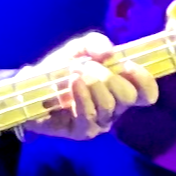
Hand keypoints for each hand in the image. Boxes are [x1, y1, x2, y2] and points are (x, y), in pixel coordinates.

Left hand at [28, 32, 157, 140]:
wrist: (29, 86)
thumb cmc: (59, 69)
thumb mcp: (78, 49)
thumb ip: (94, 43)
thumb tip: (109, 52)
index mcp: (120, 89)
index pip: (146, 93)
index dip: (144, 80)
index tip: (127, 65)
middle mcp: (114, 108)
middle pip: (128, 97)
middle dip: (108, 77)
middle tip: (87, 67)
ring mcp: (99, 122)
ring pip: (109, 105)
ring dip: (92, 84)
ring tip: (74, 73)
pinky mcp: (82, 132)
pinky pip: (90, 115)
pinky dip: (82, 96)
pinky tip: (72, 84)